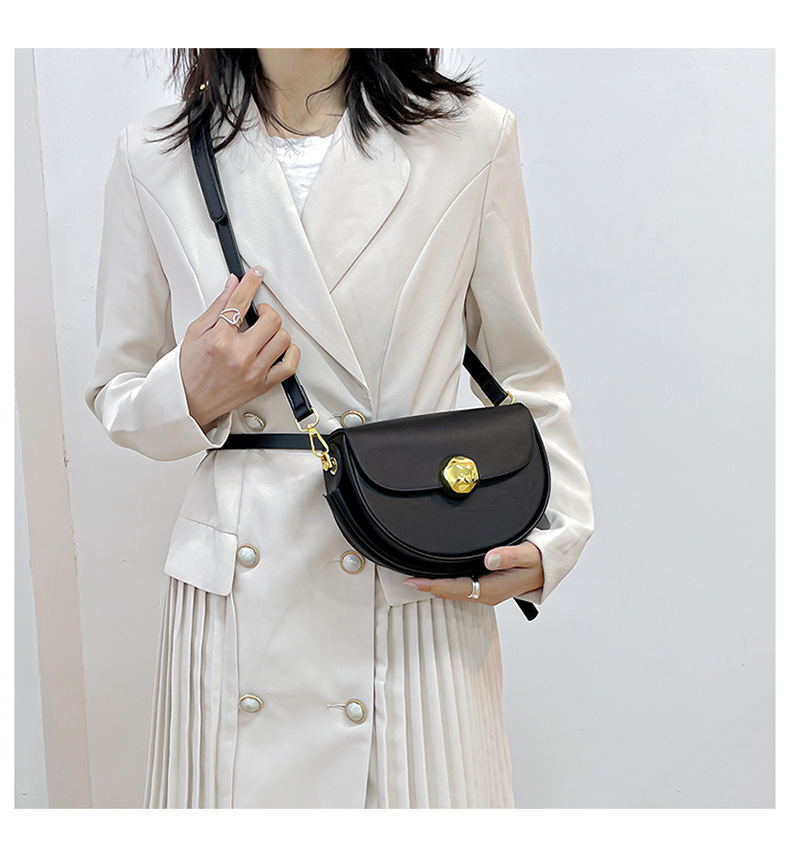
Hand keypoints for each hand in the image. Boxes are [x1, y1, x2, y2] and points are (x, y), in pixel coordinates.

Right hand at [180, 267, 300, 429]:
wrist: (189, 402)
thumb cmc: (189, 370)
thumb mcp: (196, 332)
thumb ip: (218, 307)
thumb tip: (233, 285)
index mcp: (220, 340)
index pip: (240, 302)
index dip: (251, 283)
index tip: (256, 274)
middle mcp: (239, 356)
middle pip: (271, 320)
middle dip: (265, 311)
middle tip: (257, 314)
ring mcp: (253, 371)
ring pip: (283, 339)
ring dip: (276, 331)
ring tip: (264, 333)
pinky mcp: (262, 384)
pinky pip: (290, 366)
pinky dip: (290, 353)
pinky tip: (279, 348)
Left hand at [403, 541, 544, 605]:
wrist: (549, 569)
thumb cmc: (539, 561)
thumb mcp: (528, 554)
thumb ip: (509, 554)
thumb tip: (490, 558)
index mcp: (493, 589)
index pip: (456, 588)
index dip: (434, 585)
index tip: (415, 583)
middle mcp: (486, 594)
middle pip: (451, 592)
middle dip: (429, 587)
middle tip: (407, 581)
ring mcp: (486, 593)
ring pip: (455, 591)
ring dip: (436, 586)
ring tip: (415, 581)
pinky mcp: (486, 588)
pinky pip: (461, 588)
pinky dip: (446, 584)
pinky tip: (437, 578)